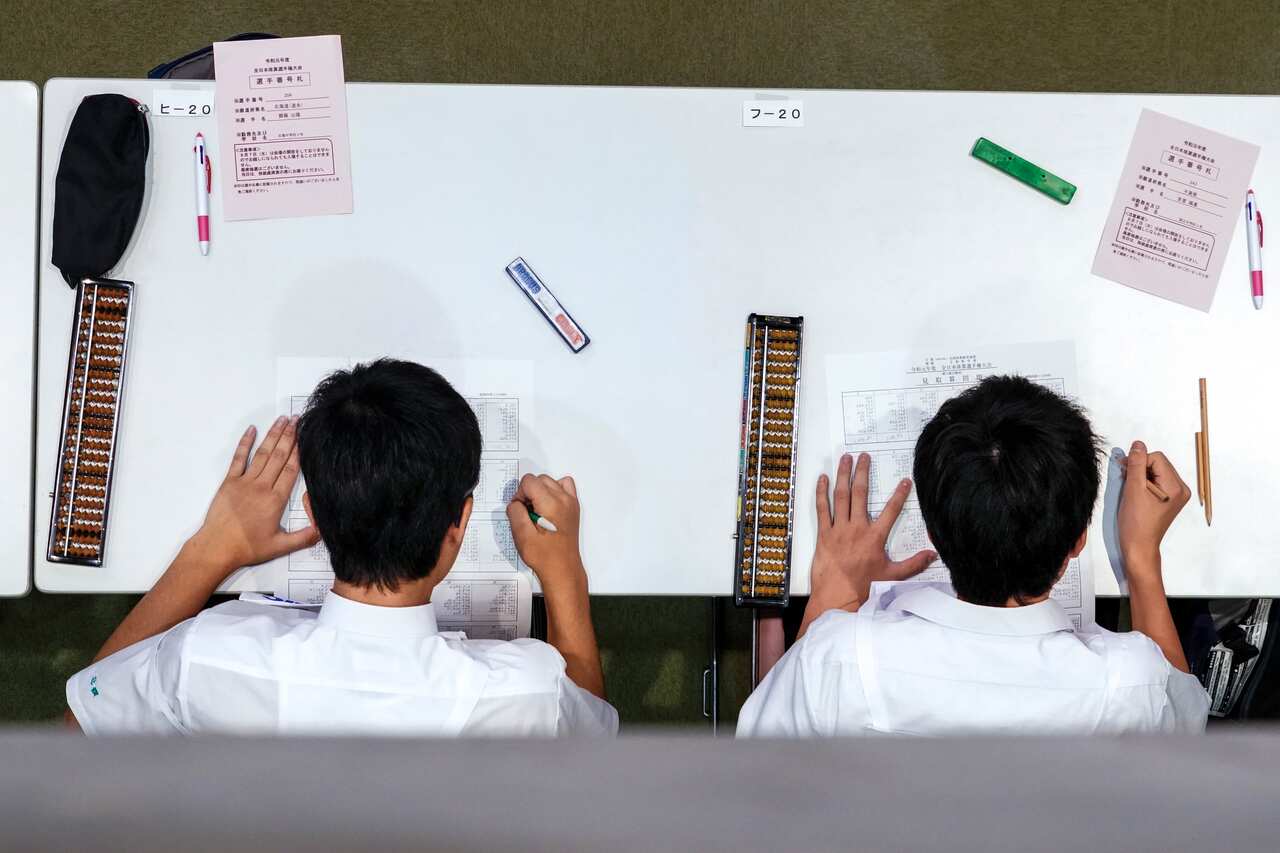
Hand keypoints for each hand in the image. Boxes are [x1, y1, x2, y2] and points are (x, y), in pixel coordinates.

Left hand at [187, 417, 319, 577]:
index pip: (291, 470)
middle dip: (289, 436)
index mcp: (276, 500)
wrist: (217, 548)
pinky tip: (251, 430)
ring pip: (262, 454)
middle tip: (297, 420)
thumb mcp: (281, 547)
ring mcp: (244, 482)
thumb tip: (324, 528)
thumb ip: (305, 537)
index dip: (299, 451)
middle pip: (278, 456)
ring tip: (282, 420)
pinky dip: (245, 443)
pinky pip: (239, 458)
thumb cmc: (248, 548)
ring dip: (273, 435)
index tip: (305, 436)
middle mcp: (261, 486)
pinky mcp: (229, 482)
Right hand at [506, 473, 586, 592]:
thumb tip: (515, 503)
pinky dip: (554, 491)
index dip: (519, 494)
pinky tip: (548, 507)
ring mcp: (571, 502)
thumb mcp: (521, 535)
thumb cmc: (545, 556)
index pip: (529, 481)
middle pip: (539, 479)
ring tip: (537, 512)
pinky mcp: (573, 507)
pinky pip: (564, 486)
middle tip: (526, 513)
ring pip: (550, 481)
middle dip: (528, 493)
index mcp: (551, 504)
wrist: (562, 569)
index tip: (520, 510)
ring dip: (540, 492)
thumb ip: (515, 512)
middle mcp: (564, 499)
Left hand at [806, 453, 935, 621]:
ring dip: (843, 476)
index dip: (899, 494)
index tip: (905, 480)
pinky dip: (821, 493)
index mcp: (875, 538)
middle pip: (860, 494)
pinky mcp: (823, 534)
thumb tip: (933, 554)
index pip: (891, 510)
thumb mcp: (893, 576)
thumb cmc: (864, 588)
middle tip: (864, 456)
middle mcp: (857, 528)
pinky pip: (821, 509)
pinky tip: (822, 479)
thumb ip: (914, 564)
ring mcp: (838, 529)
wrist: (837, 597)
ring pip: (841, 496)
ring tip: (845, 459)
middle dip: (863, 472)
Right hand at [1117, 440, 1190, 578]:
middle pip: (1158, 463)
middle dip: (1140, 467)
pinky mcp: (1170, 499)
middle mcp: (1181, 489)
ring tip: (1130, 487)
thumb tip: (1138, 444)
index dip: (1138, 461)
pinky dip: (1145, 482)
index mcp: (1176, 487)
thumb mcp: (1133, 490)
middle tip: (1125, 478)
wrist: (1139, 546)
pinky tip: (1136, 491)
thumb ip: (1136, 464)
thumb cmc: (1135, 522)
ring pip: (1157, 471)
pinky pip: (1157, 480)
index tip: (1124, 471)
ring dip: (1141, 474)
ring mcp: (1177, 495)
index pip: (1156, 458)